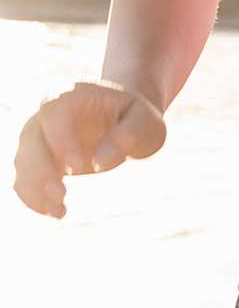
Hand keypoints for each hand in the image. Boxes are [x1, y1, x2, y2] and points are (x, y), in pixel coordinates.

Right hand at [12, 80, 166, 218]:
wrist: (125, 121)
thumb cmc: (136, 118)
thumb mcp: (145, 121)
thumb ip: (128, 135)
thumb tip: (101, 162)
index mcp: (75, 95)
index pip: (55, 113)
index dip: (60, 140)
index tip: (76, 168)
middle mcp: (49, 113)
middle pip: (31, 138)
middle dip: (41, 170)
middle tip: (62, 195)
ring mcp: (39, 136)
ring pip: (23, 161)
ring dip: (35, 188)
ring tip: (61, 211)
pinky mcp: (36, 159)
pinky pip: (23, 178)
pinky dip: (33, 197)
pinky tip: (54, 212)